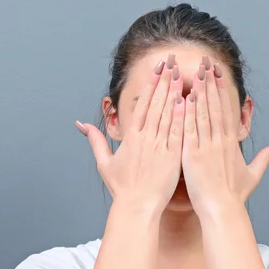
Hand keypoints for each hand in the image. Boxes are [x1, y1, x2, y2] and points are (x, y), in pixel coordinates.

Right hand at [76, 53, 184, 214]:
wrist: (137, 207)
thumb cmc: (122, 189)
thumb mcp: (105, 163)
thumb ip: (95, 141)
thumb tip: (81, 125)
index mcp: (131, 138)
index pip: (142, 104)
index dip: (150, 84)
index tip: (157, 68)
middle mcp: (145, 139)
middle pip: (155, 104)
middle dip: (163, 80)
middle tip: (171, 61)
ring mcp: (159, 147)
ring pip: (167, 115)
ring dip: (174, 93)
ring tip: (180, 73)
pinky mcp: (171, 158)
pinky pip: (177, 133)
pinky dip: (182, 117)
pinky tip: (188, 101)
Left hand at [181, 56, 268, 219]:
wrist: (222, 210)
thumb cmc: (235, 195)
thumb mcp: (254, 174)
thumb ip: (267, 157)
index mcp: (232, 143)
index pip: (227, 110)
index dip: (222, 90)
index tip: (218, 73)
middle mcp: (220, 141)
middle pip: (215, 106)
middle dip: (210, 82)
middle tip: (205, 61)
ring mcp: (206, 147)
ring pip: (203, 113)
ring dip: (199, 91)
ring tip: (195, 71)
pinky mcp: (193, 156)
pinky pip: (190, 130)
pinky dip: (187, 113)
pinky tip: (183, 97)